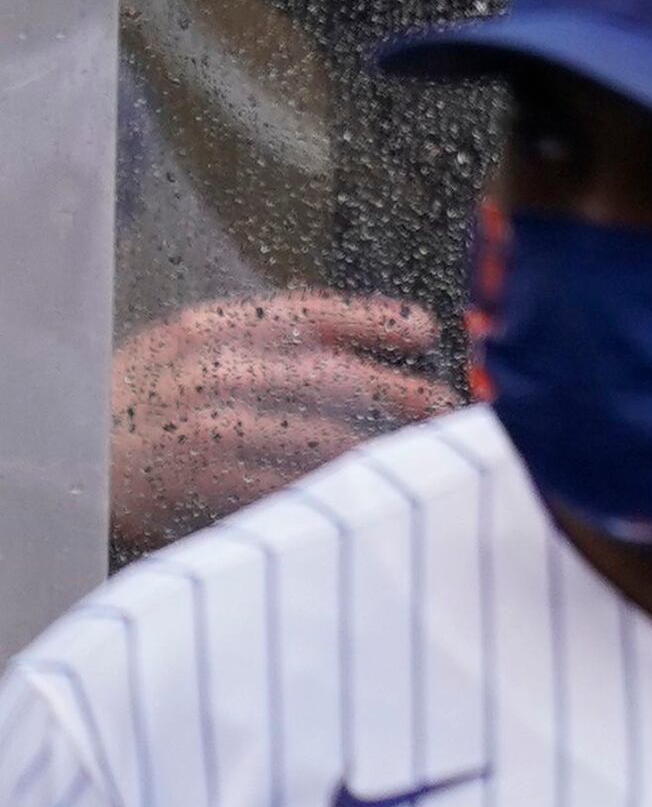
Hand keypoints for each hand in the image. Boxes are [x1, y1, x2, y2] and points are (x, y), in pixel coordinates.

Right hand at [108, 293, 454, 558]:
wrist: (52, 459)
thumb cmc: (131, 403)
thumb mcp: (182, 349)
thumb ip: (256, 340)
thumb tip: (349, 344)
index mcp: (212, 328)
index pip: (311, 311)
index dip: (375, 320)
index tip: (424, 330)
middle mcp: (213, 370)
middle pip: (331, 376)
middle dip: (398, 391)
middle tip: (445, 404)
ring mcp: (205, 425)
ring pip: (316, 435)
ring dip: (374, 448)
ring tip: (413, 455)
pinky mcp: (197, 480)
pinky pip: (281, 485)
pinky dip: (322, 490)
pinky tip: (352, 495)